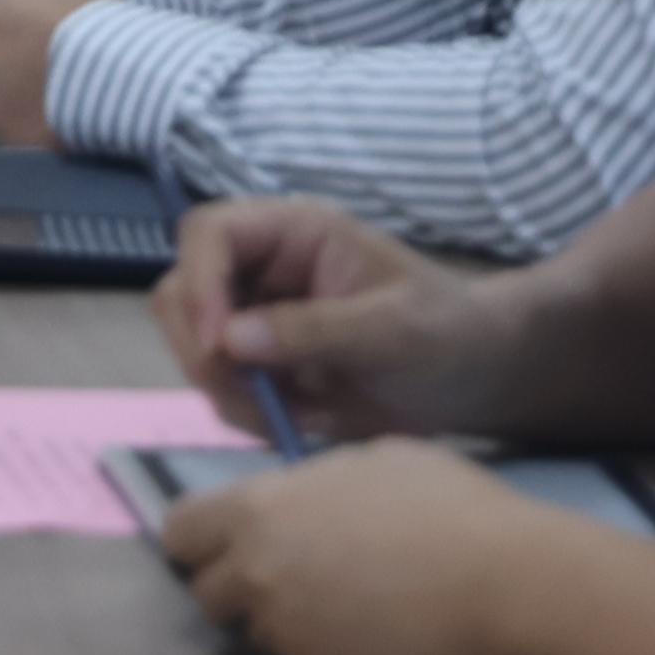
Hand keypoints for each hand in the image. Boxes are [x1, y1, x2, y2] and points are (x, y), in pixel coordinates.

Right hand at [150, 195, 512, 438]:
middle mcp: (260, 267)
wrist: (473, 382)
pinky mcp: (257, 363)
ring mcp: (253, 315)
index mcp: (292, 233)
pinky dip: (248, 412)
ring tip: (292, 415)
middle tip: (250, 396)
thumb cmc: (447, 335)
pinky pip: (219, 387)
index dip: (200, 283)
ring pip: (191, 345)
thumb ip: (315, 330)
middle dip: (204, 349)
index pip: (210, 233)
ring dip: (227, 389)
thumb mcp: (394, 330)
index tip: (218, 347)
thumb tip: (230, 340)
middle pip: (181, 290)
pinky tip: (301, 420)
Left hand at [162, 435, 591, 654]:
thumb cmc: (454, 513)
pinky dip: (323, 654)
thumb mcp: (373, 463)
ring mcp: (287, 631)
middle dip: (235, 587)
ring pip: (255, 631)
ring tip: (345, 607)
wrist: (511, 591)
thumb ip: (313, 483)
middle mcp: (257, 572)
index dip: (201, 541)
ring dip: (282, 623)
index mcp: (259, 509)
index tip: (226, 546)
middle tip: (288, 581)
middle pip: (206, 591)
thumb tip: (296, 495)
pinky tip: (371, 635)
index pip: (180, 531)